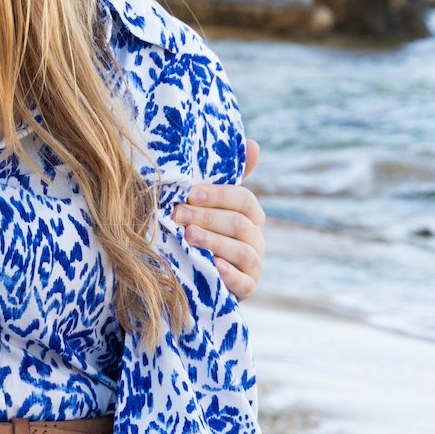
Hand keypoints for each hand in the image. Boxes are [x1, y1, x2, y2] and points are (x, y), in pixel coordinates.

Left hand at [173, 138, 264, 300]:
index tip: (190, 193)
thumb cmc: (196, 232)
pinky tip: (213, 266)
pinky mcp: (246, 289)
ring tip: (189, 236)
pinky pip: (245, 282)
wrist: (189, 277)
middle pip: (239, 224)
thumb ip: (220, 180)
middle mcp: (256, 239)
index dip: (219, 195)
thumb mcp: (203, 206)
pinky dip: (230, 274)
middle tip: (178, 214)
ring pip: (242, 250)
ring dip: (214, 241)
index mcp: (249, 216)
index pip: (244, 200)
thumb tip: (253, 144)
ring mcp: (253, 266)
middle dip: (208, 217)